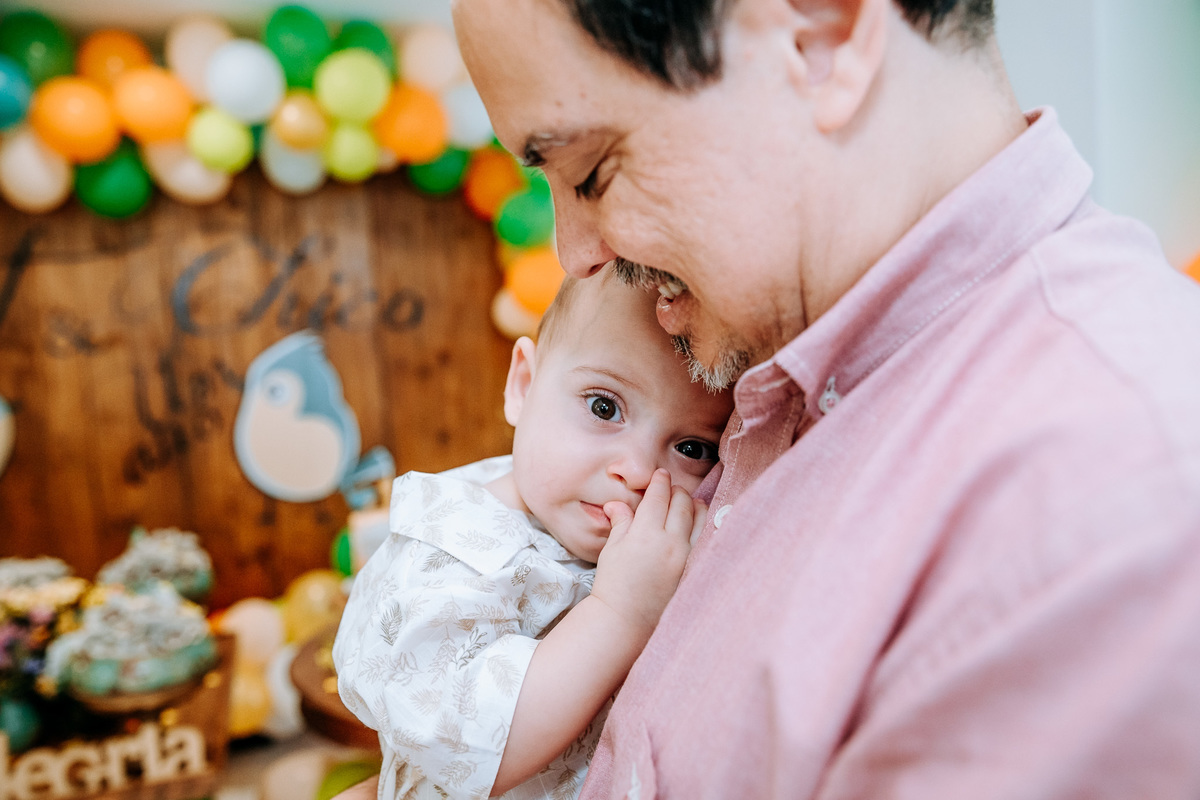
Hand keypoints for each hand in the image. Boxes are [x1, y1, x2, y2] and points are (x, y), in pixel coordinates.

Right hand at [591, 469, 706, 641]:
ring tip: (691, 503)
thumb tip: (617, 504)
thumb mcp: (612, 549)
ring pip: (701, 519)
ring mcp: (687, 558)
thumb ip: (621, 522)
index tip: (660, 475)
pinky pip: (707, 541)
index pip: (659, 497)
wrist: (625, 620)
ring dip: (696, 506)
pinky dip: (706, 528)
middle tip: (673, 489)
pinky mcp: (695, 571)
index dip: (660, 482)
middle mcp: (670, 543)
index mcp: (646, 534)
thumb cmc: (614, 585)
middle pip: (682, 504)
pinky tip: (702, 525)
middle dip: (678, 491)